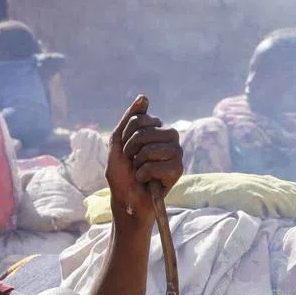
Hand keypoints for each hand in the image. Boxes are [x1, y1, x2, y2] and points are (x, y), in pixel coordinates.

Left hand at [106, 95, 182, 224]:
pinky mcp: (178, 169)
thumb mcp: (117, 143)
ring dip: (138, 163)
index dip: (125, 137)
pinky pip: (158, 165)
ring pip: (152, 148)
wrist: (126, 198)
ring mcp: (175, 152)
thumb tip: (143, 96)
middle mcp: (169, 137)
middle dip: (131, 149)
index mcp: (155, 128)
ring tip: (140, 171)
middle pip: (145, 131)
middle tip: (133, 162)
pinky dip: (145, 174)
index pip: (139, 119)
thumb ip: (129, 119)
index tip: (125, 150)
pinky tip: (147, 180)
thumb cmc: (122, 173)